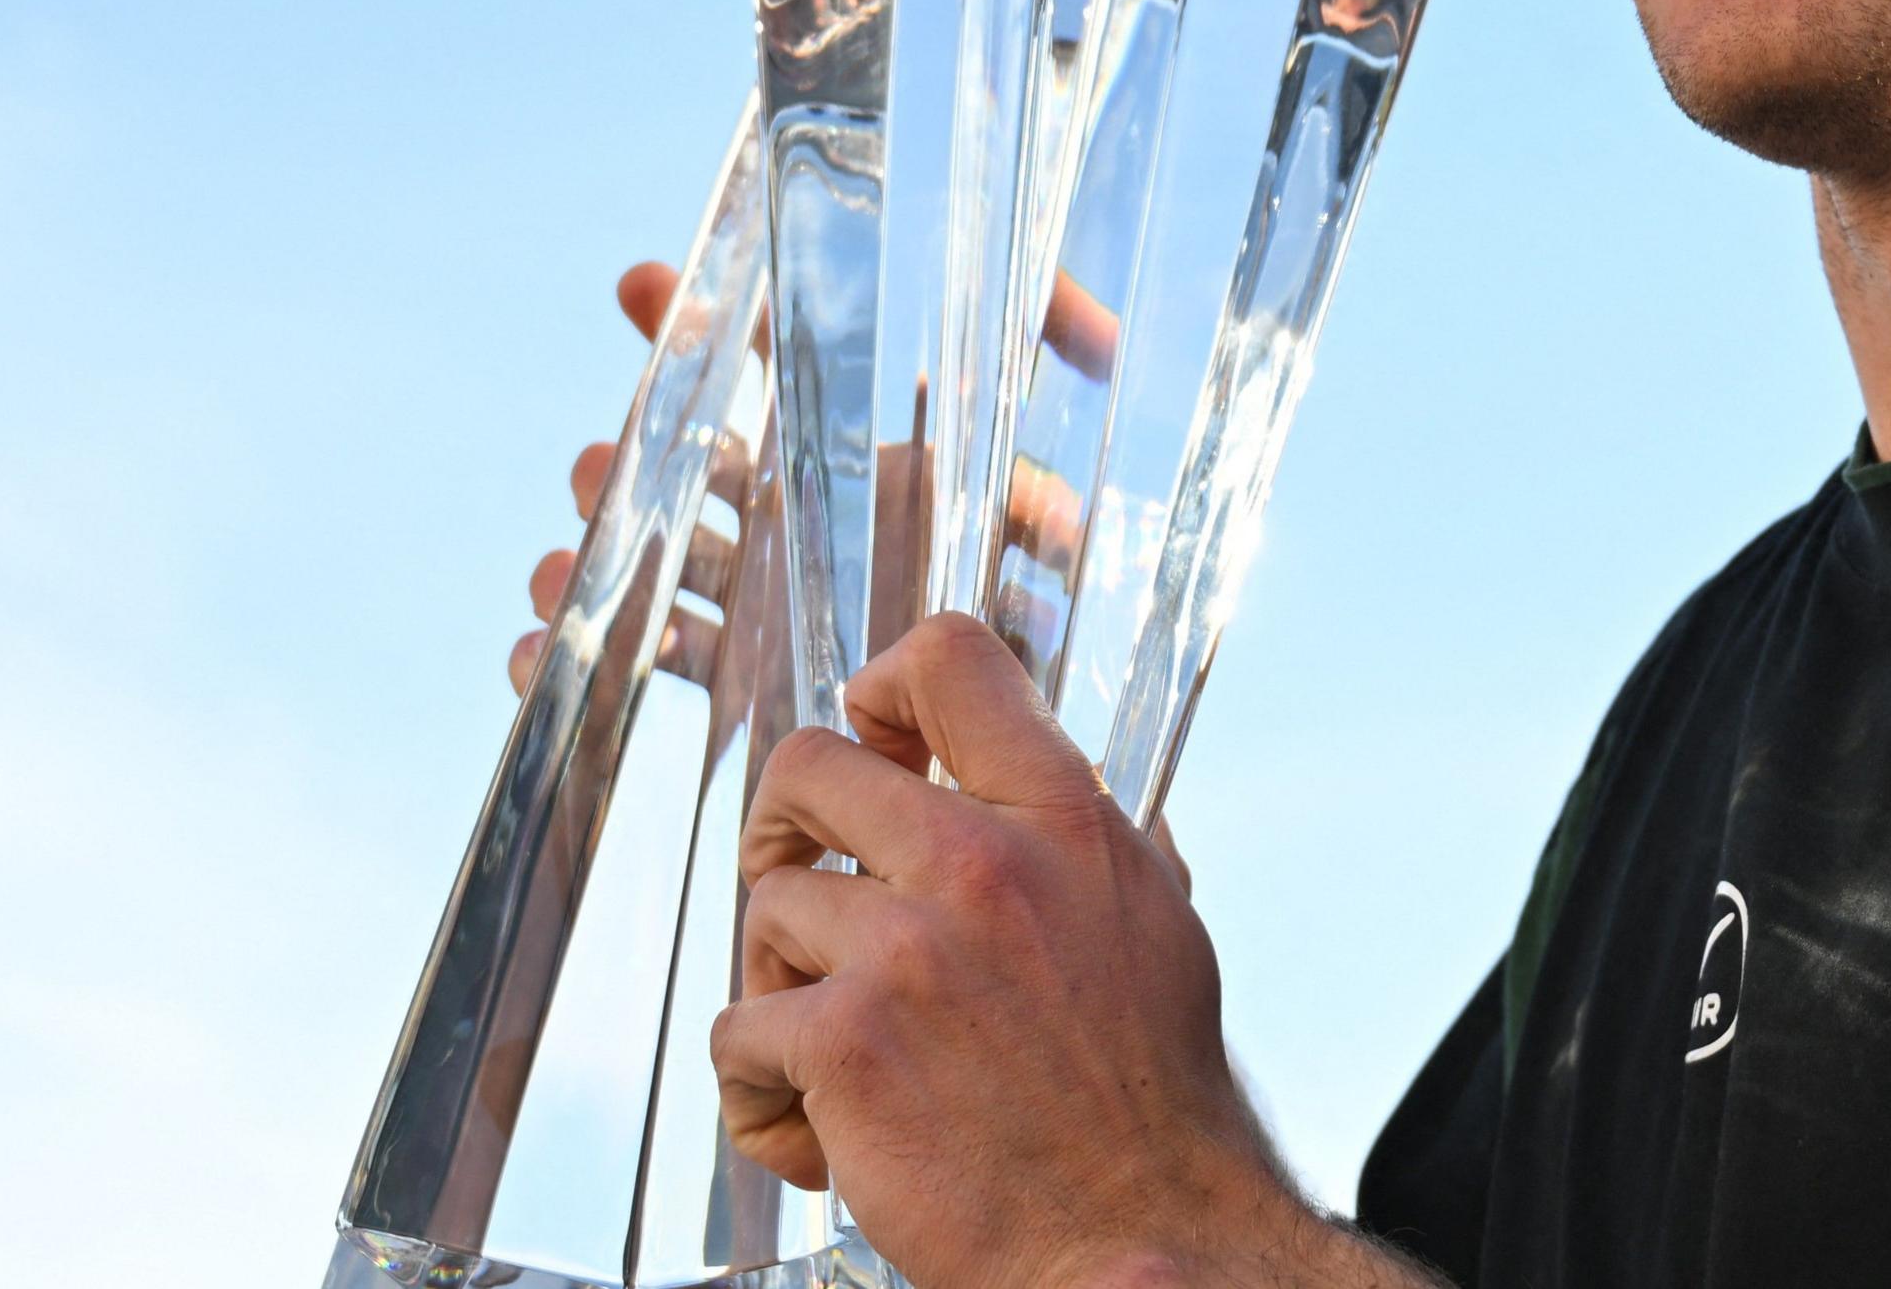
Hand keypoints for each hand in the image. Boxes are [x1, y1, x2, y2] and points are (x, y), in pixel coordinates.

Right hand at [508, 265, 1114, 694]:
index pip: (762, 373)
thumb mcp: (1048, 484)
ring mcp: (756, 601)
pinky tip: (533, 651)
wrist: (1021, 749)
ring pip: (651, 558)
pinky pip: (645, 661)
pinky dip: (574, 656)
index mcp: (851, 458)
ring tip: (559, 567)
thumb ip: (1068, 399)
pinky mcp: (738, 686)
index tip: (643, 285)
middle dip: (631, 456)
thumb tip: (1097, 332)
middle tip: (602, 467)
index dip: (697, 323)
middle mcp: (793, 522)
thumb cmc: (1042, 592)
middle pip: (683, 466)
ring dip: (593, 554)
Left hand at [715, 615, 1424, 1288]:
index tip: (874, 747)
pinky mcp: (845, 1042)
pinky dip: (761, 1095)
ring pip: (767, 909)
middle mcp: (987, 863)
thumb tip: (1048, 782)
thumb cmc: (1150, 1101)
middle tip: (798, 891)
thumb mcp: (1154, 923)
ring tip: (834, 1058)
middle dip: (782, 829)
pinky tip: (819, 1134)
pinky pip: (737, 1032)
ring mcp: (909, 949)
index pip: (950, 659)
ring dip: (780, 986)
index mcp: (1066, 822)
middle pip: (810, 765)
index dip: (881, 691)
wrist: (1144, 1234)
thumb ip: (1085, 843)